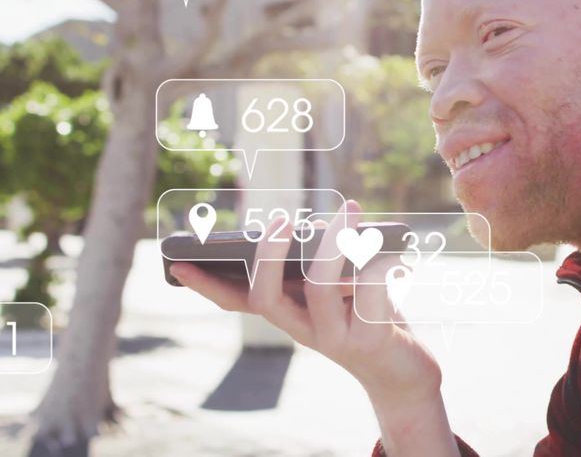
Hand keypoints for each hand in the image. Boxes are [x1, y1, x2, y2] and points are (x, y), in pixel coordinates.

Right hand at [169, 200, 446, 418]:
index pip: (237, 300)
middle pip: (266, 298)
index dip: (207, 284)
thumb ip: (324, 260)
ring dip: (334, 243)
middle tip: (281, 220)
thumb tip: (319, 227)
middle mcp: (302, 328)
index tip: (177, 263)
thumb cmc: (368, 314)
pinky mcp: (369, 341)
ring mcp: (333, 337)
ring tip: (350, 210)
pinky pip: (371, 296)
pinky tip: (393, 253)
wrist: (402, 369)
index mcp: (288, 311)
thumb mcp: (342, 285)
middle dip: (268, 255)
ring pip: (319, 288)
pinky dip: (381, 266)